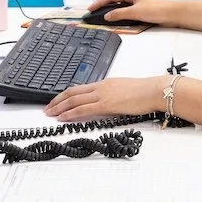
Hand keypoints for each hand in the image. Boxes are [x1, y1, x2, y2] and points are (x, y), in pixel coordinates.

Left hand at [45, 75, 164, 118]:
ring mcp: (102, 94)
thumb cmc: (145, 92)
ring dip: (60, 107)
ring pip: (74, 100)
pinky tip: (62, 118)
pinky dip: (71, 113)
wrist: (153, 90)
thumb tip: (108, 104)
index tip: (57, 101)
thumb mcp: (125, 91)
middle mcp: (101, 87)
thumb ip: (113, 96)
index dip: (65, 95)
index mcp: (105, 83)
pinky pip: (83, 109)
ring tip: (50, 114)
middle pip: (72, 92)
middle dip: (57, 101)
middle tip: (47, 108)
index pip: (79, 88)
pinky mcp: (106, 104)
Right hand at [87, 0, 172, 26]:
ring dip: (112, 10)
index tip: (91, 8)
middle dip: (104, 5)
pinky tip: (118, 20)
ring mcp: (139, 3)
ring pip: (121, 6)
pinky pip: (127, 11)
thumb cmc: (157, 9)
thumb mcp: (135, 12)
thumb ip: (119, 14)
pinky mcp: (143, 10)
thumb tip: (107, 15)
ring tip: (103, 16)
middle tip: (94, 11)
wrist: (172, 14)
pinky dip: (120, 14)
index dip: (99, 2)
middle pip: (115, 0)